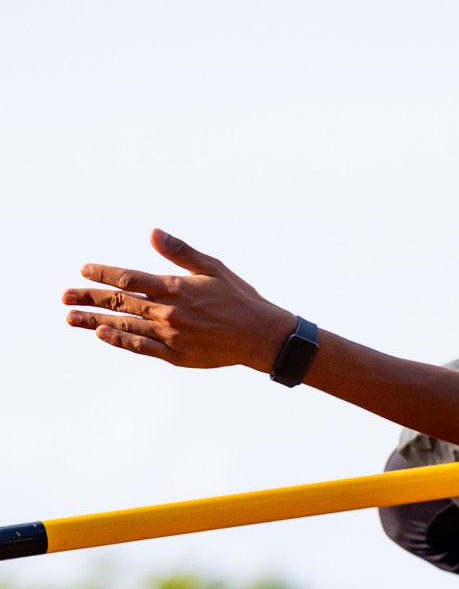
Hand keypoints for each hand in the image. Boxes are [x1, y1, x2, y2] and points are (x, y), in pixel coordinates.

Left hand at [63, 229, 295, 370]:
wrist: (262, 336)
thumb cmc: (240, 298)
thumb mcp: (213, 268)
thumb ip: (180, 252)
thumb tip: (153, 233)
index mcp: (176, 288)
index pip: (129, 279)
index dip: (104, 273)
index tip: (85, 269)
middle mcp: (168, 312)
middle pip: (119, 303)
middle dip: (89, 297)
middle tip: (64, 296)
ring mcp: (170, 336)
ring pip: (124, 326)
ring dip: (94, 321)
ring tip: (70, 317)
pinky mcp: (177, 356)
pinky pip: (141, 348)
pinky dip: (119, 341)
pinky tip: (101, 334)